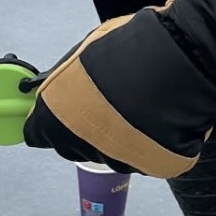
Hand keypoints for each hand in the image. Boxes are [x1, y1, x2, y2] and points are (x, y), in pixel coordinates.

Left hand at [22, 0, 215, 177]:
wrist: (179, 60)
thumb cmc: (128, 49)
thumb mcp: (84, 54)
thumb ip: (66, 80)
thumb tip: (58, 87)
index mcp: (56, 117)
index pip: (36, 133)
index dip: (48, 121)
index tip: (60, 110)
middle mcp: (81, 145)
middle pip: (72, 146)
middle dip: (83, 128)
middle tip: (105, 102)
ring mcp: (118, 159)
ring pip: (110, 153)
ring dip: (118, 135)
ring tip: (139, 102)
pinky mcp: (151, 166)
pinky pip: (144, 155)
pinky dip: (149, 141)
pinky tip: (160, 115)